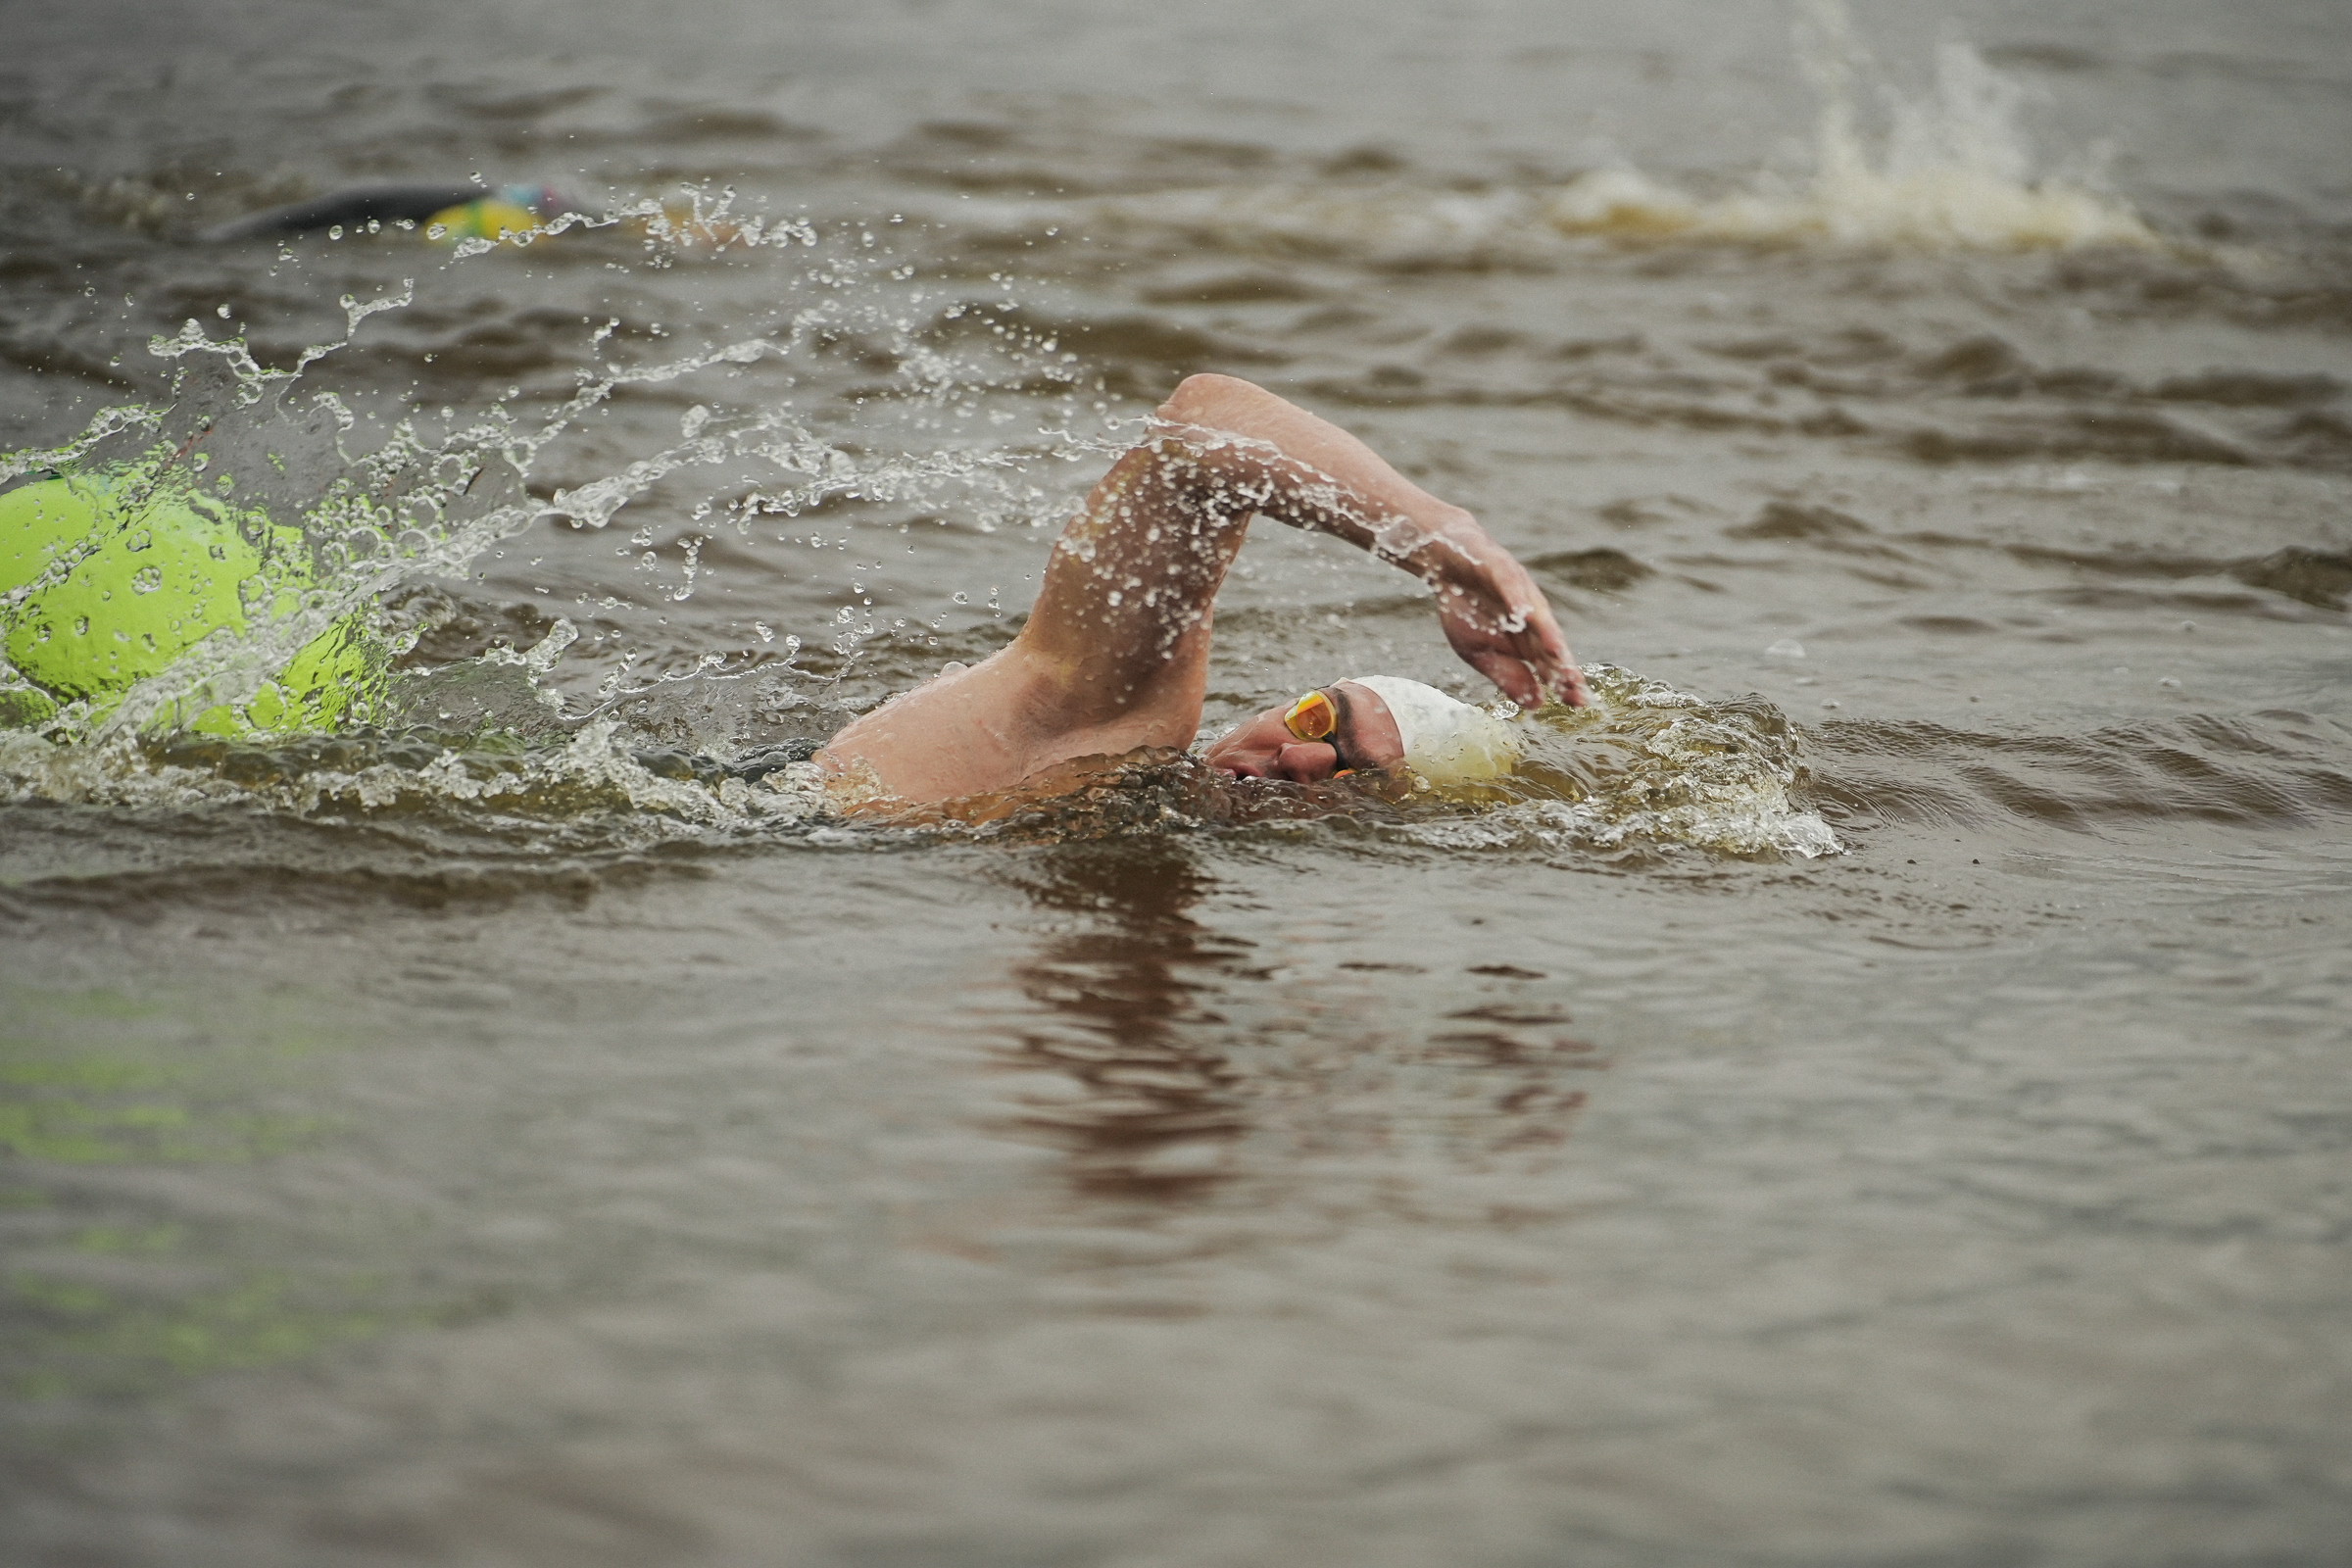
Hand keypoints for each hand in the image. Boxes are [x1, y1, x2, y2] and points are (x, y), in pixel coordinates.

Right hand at [1427, 531, 1588, 707]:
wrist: (1446, 563)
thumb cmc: (1465, 608)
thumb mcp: (1479, 653)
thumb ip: (1507, 676)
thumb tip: (1536, 704)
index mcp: (1526, 641)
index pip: (1549, 666)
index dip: (1562, 682)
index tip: (1576, 704)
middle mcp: (1530, 618)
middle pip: (1550, 644)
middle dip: (1562, 664)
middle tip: (1576, 686)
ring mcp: (1519, 593)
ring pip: (1538, 616)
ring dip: (1548, 634)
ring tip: (1558, 654)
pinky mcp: (1502, 570)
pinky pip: (1511, 586)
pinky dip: (1516, 599)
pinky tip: (1522, 614)